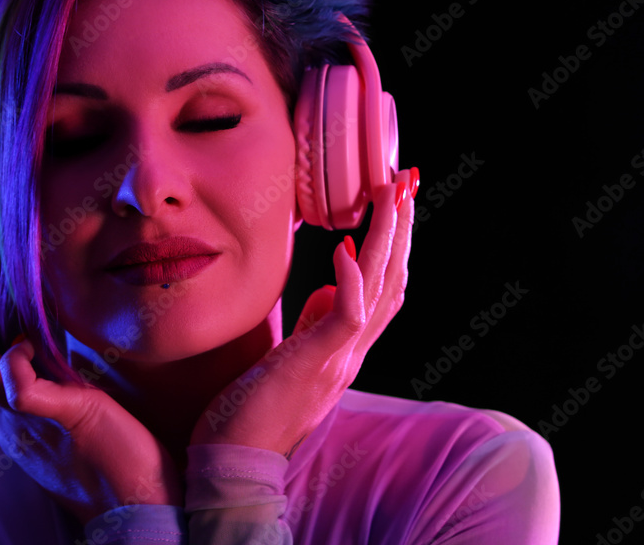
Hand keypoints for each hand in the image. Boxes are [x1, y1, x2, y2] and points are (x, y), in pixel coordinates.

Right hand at [0, 253, 182, 524]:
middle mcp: (9, 424)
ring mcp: (31, 426)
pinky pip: (23, 395)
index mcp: (8, 418)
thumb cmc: (115, 455)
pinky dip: (14, 364)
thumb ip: (49, 376)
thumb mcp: (70, 407)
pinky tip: (18, 341)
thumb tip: (36, 332)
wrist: (142, 507)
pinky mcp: (66, 423)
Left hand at [191, 169, 416, 455]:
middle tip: (409, 181)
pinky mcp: (315, 365)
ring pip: (381, 290)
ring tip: (394, 194)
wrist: (234, 461)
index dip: (395, 245)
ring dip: (389, 239)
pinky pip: (347, 318)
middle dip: (402, 228)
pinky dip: (352, 279)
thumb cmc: (253, 410)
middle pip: (393, 281)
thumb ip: (315, 325)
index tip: (395, 202)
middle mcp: (351, 353)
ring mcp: (338, 360)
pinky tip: (346, 244)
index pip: (383, 289)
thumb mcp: (292, 358)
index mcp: (345, 350)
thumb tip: (330, 286)